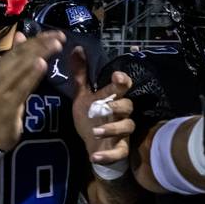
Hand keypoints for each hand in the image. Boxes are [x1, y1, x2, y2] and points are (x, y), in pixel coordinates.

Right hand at [0, 31, 64, 150]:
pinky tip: (42, 65)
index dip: (38, 39)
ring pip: (20, 67)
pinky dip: (31, 75)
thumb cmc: (3, 104)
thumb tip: (21, 35)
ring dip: (39, 54)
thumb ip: (15, 58)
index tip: (56, 33)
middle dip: (41, 44)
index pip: (20, 48)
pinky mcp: (6, 103)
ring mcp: (0, 89)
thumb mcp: (8, 79)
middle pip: (21, 55)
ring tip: (55, 46)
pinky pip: (21, 87)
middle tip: (60, 37)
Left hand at [70, 47, 134, 165]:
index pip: (123, 86)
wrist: (94, 146)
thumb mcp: (83, 96)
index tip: (117, 77)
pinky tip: (95, 156)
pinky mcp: (119, 150)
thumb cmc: (91, 118)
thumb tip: (77, 47)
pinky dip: (108, 155)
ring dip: (111, 129)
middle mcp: (121, 114)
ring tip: (95, 131)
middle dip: (118, 105)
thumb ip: (81, 74)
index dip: (122, 81)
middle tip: (105, 106)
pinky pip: (118, 153)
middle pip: (128, 106)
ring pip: (126, 128)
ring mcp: (122, 132)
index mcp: (113, 98)